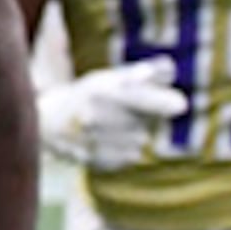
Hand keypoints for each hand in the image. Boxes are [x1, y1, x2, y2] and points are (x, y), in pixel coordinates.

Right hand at [35, 57, 188, 169]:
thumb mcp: (109, 78)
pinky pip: (129, 156)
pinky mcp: (97, 161)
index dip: (161, 102)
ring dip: (135, 132)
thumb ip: (141, 73)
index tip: (182, 105)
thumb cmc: (87, 96)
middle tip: (130, 110)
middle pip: (143, 121)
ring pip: (139, 140)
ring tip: (113, 124)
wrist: (48, 125)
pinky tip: (108, 139)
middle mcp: (96, 116)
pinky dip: (126, 148)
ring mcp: (95, 141)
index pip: (138, 97)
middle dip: (147, 115)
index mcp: (100, 91)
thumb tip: (170, 68)